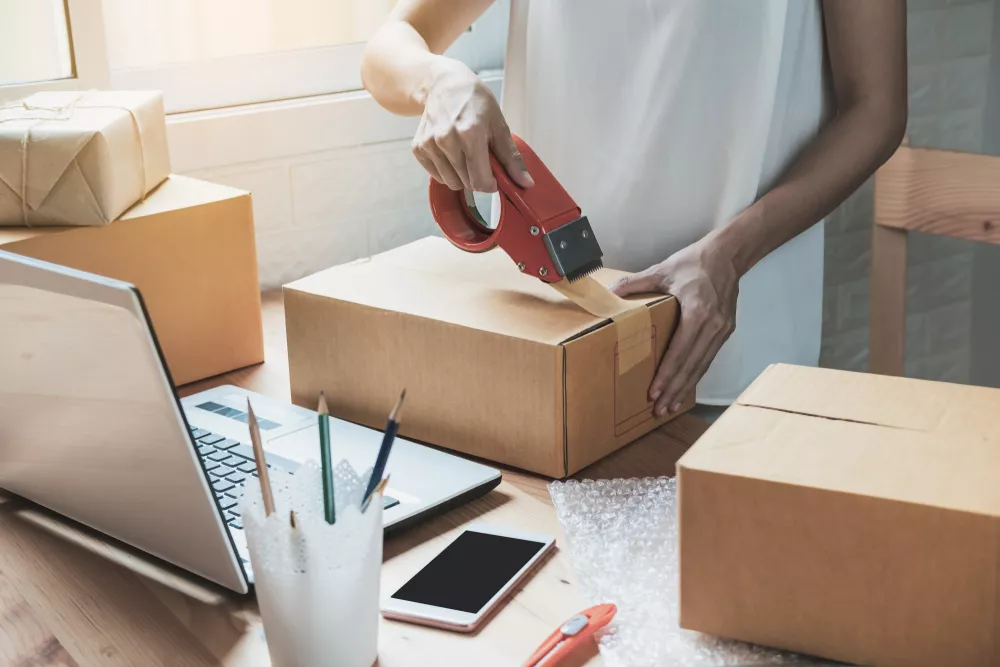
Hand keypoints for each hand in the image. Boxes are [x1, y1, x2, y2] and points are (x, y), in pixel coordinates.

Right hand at [414, 60, 533, 192]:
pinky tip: (452, 153)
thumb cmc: (474, 101)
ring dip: (462, 175)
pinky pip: (437, 176)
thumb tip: (525, 183)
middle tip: (480, 157)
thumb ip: (511, 158)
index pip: (479, 181)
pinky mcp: (419, 148)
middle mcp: (446, 140)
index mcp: (470, 134)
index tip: (493, 177)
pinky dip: (447, 171)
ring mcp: (430, 144)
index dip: (490, 184)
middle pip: (466, 183)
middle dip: (477, 177)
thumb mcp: (499, 125)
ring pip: (451, 182)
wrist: (445, 84)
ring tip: (465, 154)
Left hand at [610, 236, 739, 415]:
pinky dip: (696, 375)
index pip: (679, 352)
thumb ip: (637, 283)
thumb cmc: (696, 262)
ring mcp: (721, 330)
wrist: (728, 255)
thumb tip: (611, 291)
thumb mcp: (663, 270)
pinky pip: (708, 358)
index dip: (666, 374)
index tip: (654, 392)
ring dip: (685, 387)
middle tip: (659, 409)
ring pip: (701, 366)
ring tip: (670, 405)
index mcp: (697, 312)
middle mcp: (712, 325)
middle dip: (674, 389)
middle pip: (691, 365)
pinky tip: (685, 387)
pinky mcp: (725, 331)